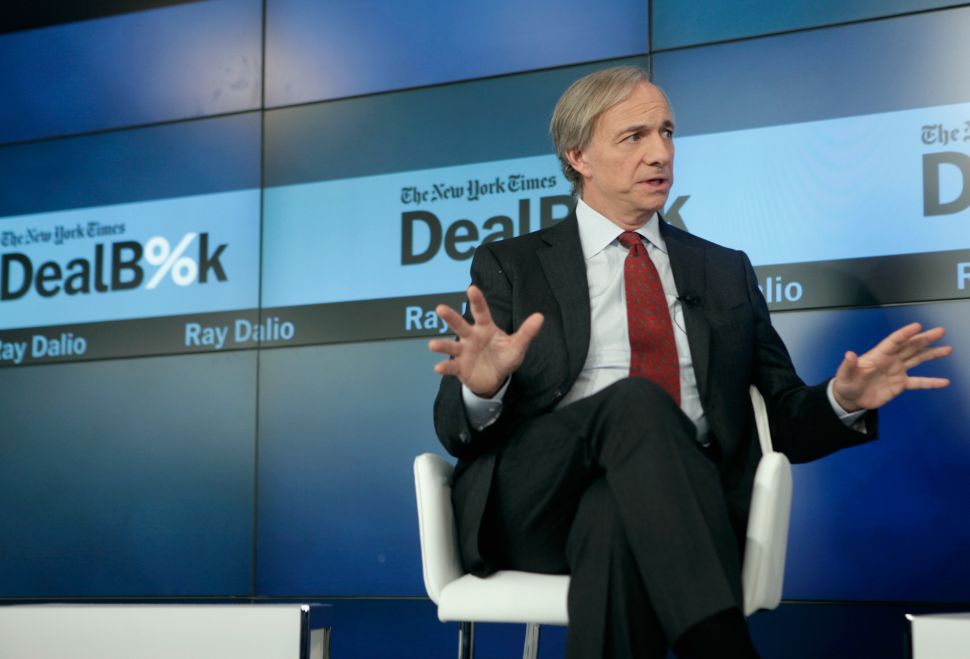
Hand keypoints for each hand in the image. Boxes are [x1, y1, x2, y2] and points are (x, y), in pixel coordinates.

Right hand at [428, 285, 543, 397]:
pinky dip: (444, 367)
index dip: (477, 300)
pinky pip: (451, 366)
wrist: (496, 379)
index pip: (481, 312)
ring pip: (451, 346)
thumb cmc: (504, 357)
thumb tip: (540, 316)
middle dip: (450, 317)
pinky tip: (438, 368)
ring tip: (433, 345)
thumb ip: (526, 332)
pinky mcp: (460, 367)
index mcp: (485, 328)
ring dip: (442, 345)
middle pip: (460, 325)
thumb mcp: (517, 346)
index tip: (472, 289)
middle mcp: (471, 337)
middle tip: (440, 308)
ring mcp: (464, 351)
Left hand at [832, 322, 951, 411]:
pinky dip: (931, 382)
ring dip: (931, 354)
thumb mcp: (844, 375)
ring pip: (917, 359)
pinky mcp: (900, 384)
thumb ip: (848, 365)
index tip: (917, 326)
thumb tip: (849, 354)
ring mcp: (897, 371)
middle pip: (910, 346)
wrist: (851, 399)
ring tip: (947, 349)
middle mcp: (890, 360)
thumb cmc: (846, 383)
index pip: (894, 341)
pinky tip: (944, 382)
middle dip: (925, 339)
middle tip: (940, 331)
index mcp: (878, 355)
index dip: (905, 333)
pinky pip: (918, 382)